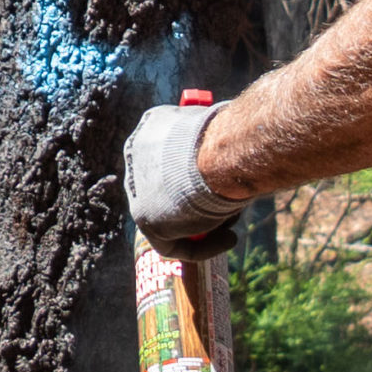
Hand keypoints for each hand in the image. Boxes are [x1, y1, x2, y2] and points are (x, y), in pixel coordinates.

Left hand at [123, 102, 248, 259]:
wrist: (220, 153)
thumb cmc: (231, 138)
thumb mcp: (221, 135)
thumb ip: (213, 148)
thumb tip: (231, 158)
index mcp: (152, 126)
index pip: (169, 156)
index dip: (195, 175)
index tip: (219, 184)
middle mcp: (137, 154)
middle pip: (167, 188)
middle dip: (197, 202)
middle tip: (227, 208)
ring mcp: (137, 187)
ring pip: (172, 214)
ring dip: (205, 222)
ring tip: (234, 220)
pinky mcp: (144, 217)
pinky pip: (173, 240)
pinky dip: (203, 245)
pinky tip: (229, 238)